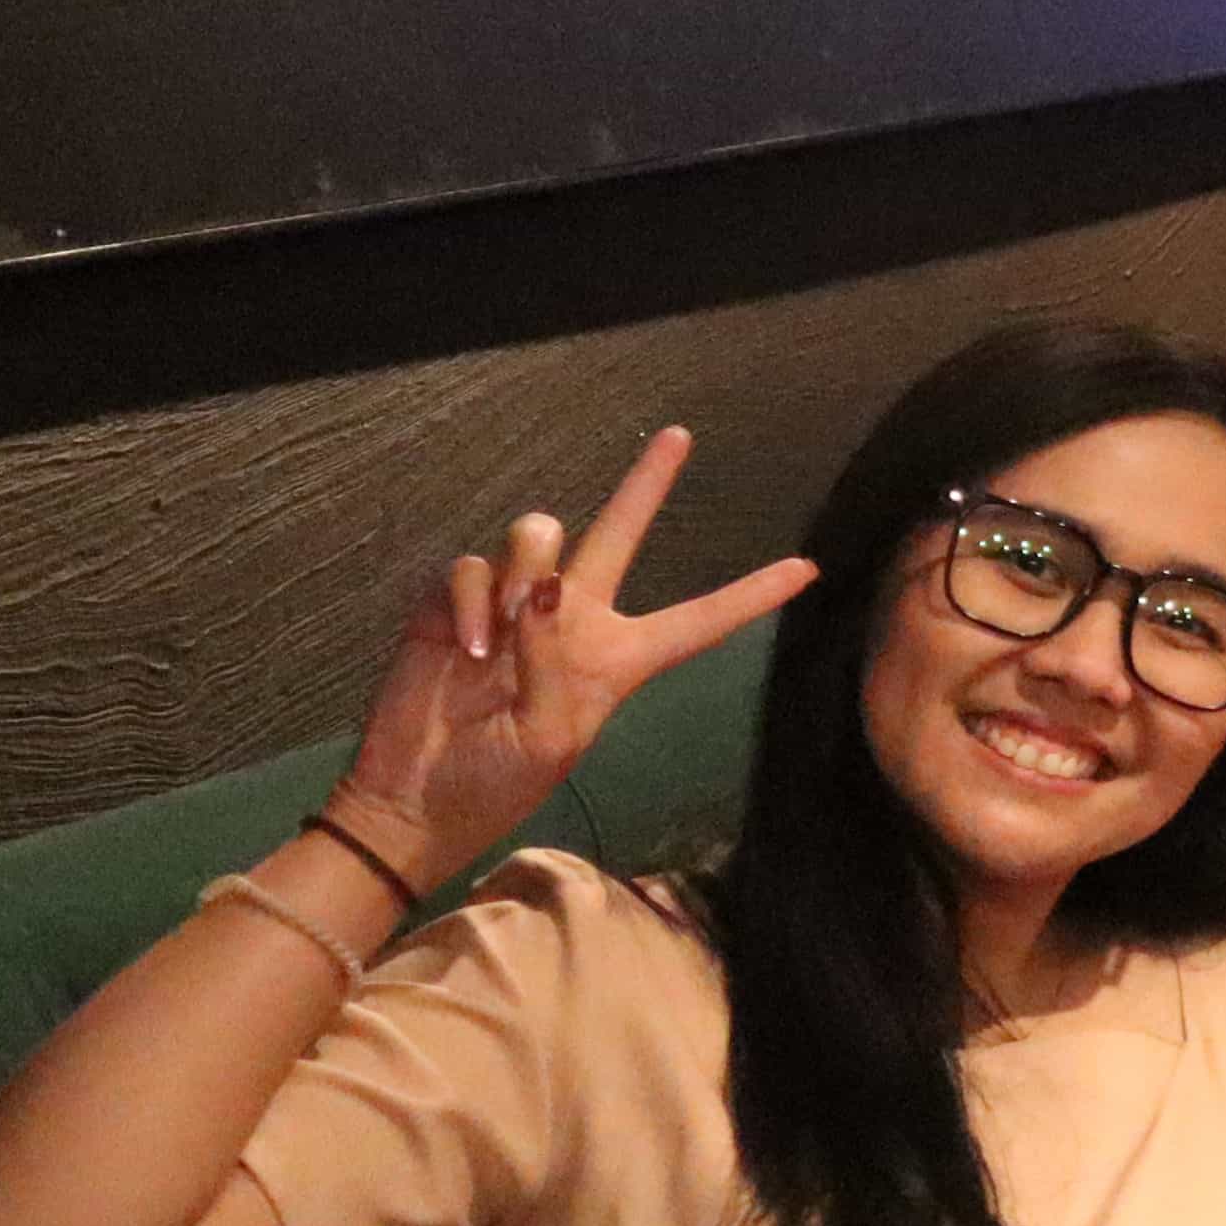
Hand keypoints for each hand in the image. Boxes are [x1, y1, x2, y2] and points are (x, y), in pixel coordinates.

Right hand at [332, 427, 816, 895]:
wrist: (417, 792)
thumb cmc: (498, 780)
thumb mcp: (551, 735)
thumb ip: (557, 659)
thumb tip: (542, 589)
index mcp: (619, 659)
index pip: (697, 622)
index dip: (749, 595)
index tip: (808, 570)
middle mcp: (573, 618)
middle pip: (619, 534)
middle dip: (646, 484)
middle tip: (680, 434)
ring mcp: (514, 603)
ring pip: (540, 536)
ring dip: (526, 571)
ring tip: (506, 636)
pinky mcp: (457, 601)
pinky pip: (473, 566)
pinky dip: (473, 599)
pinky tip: (470, 646)